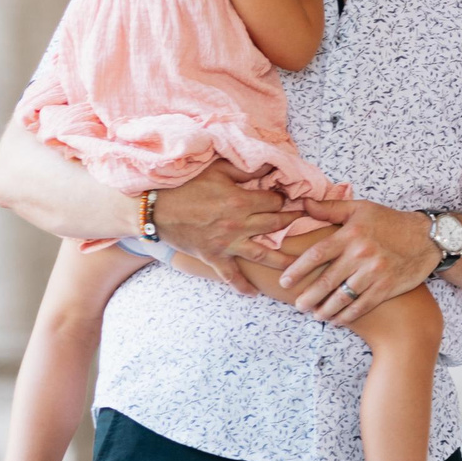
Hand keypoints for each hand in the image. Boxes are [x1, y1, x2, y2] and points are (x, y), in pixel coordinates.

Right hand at [149, 164, 292, 277]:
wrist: (155, 209)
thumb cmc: (185, 185)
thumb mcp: (216, 169)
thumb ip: (244, 169)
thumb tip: (269, 166)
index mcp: (240, 201)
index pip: (274, 201)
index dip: (283, 198)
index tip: (290, 197)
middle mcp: (238, 225)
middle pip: (275, 225)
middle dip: (292, 221)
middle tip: (305, 222)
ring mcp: (227, 244)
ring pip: (263, 255)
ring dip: (283, 260)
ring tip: (299, 266)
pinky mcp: (214, 257)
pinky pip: (231, 276)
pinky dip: (242, 286)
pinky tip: (254, 294)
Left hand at [278, 197, 440, 325]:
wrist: (427, 239)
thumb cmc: (390, 222)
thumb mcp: (361, 208)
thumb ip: (331, 208)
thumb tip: (303, 203)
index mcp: (351, 234)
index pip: (317, 254)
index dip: (298, 270)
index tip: (284, 281)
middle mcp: (361, 254)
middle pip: (326, 280)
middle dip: (308, 296)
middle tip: (298, 304)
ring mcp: (374, 273)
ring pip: (342, 297)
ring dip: (325, 309)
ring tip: (315, 314)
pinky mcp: (386, 288)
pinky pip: (361, 306)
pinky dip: (346, 316)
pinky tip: (336, 320)